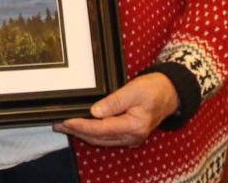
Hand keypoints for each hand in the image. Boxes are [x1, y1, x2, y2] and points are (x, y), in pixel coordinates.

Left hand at [52, 73, 178, 147]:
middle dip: (77, 132)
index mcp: (134, 127)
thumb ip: (114, 102)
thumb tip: (94, 112)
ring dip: (83, 133)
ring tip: (64, 125)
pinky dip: (92, 132)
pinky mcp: (129, 133)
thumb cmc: (153, 89)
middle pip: (99, 137)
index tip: (66, 121)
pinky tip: (82, 126)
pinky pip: (107, 136)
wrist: (170, 93)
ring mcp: (131, 137)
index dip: (82, 126)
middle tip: (58, 123)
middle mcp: (132, 137)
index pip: (101, 129)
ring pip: (102, 139)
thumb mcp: (133, 90)